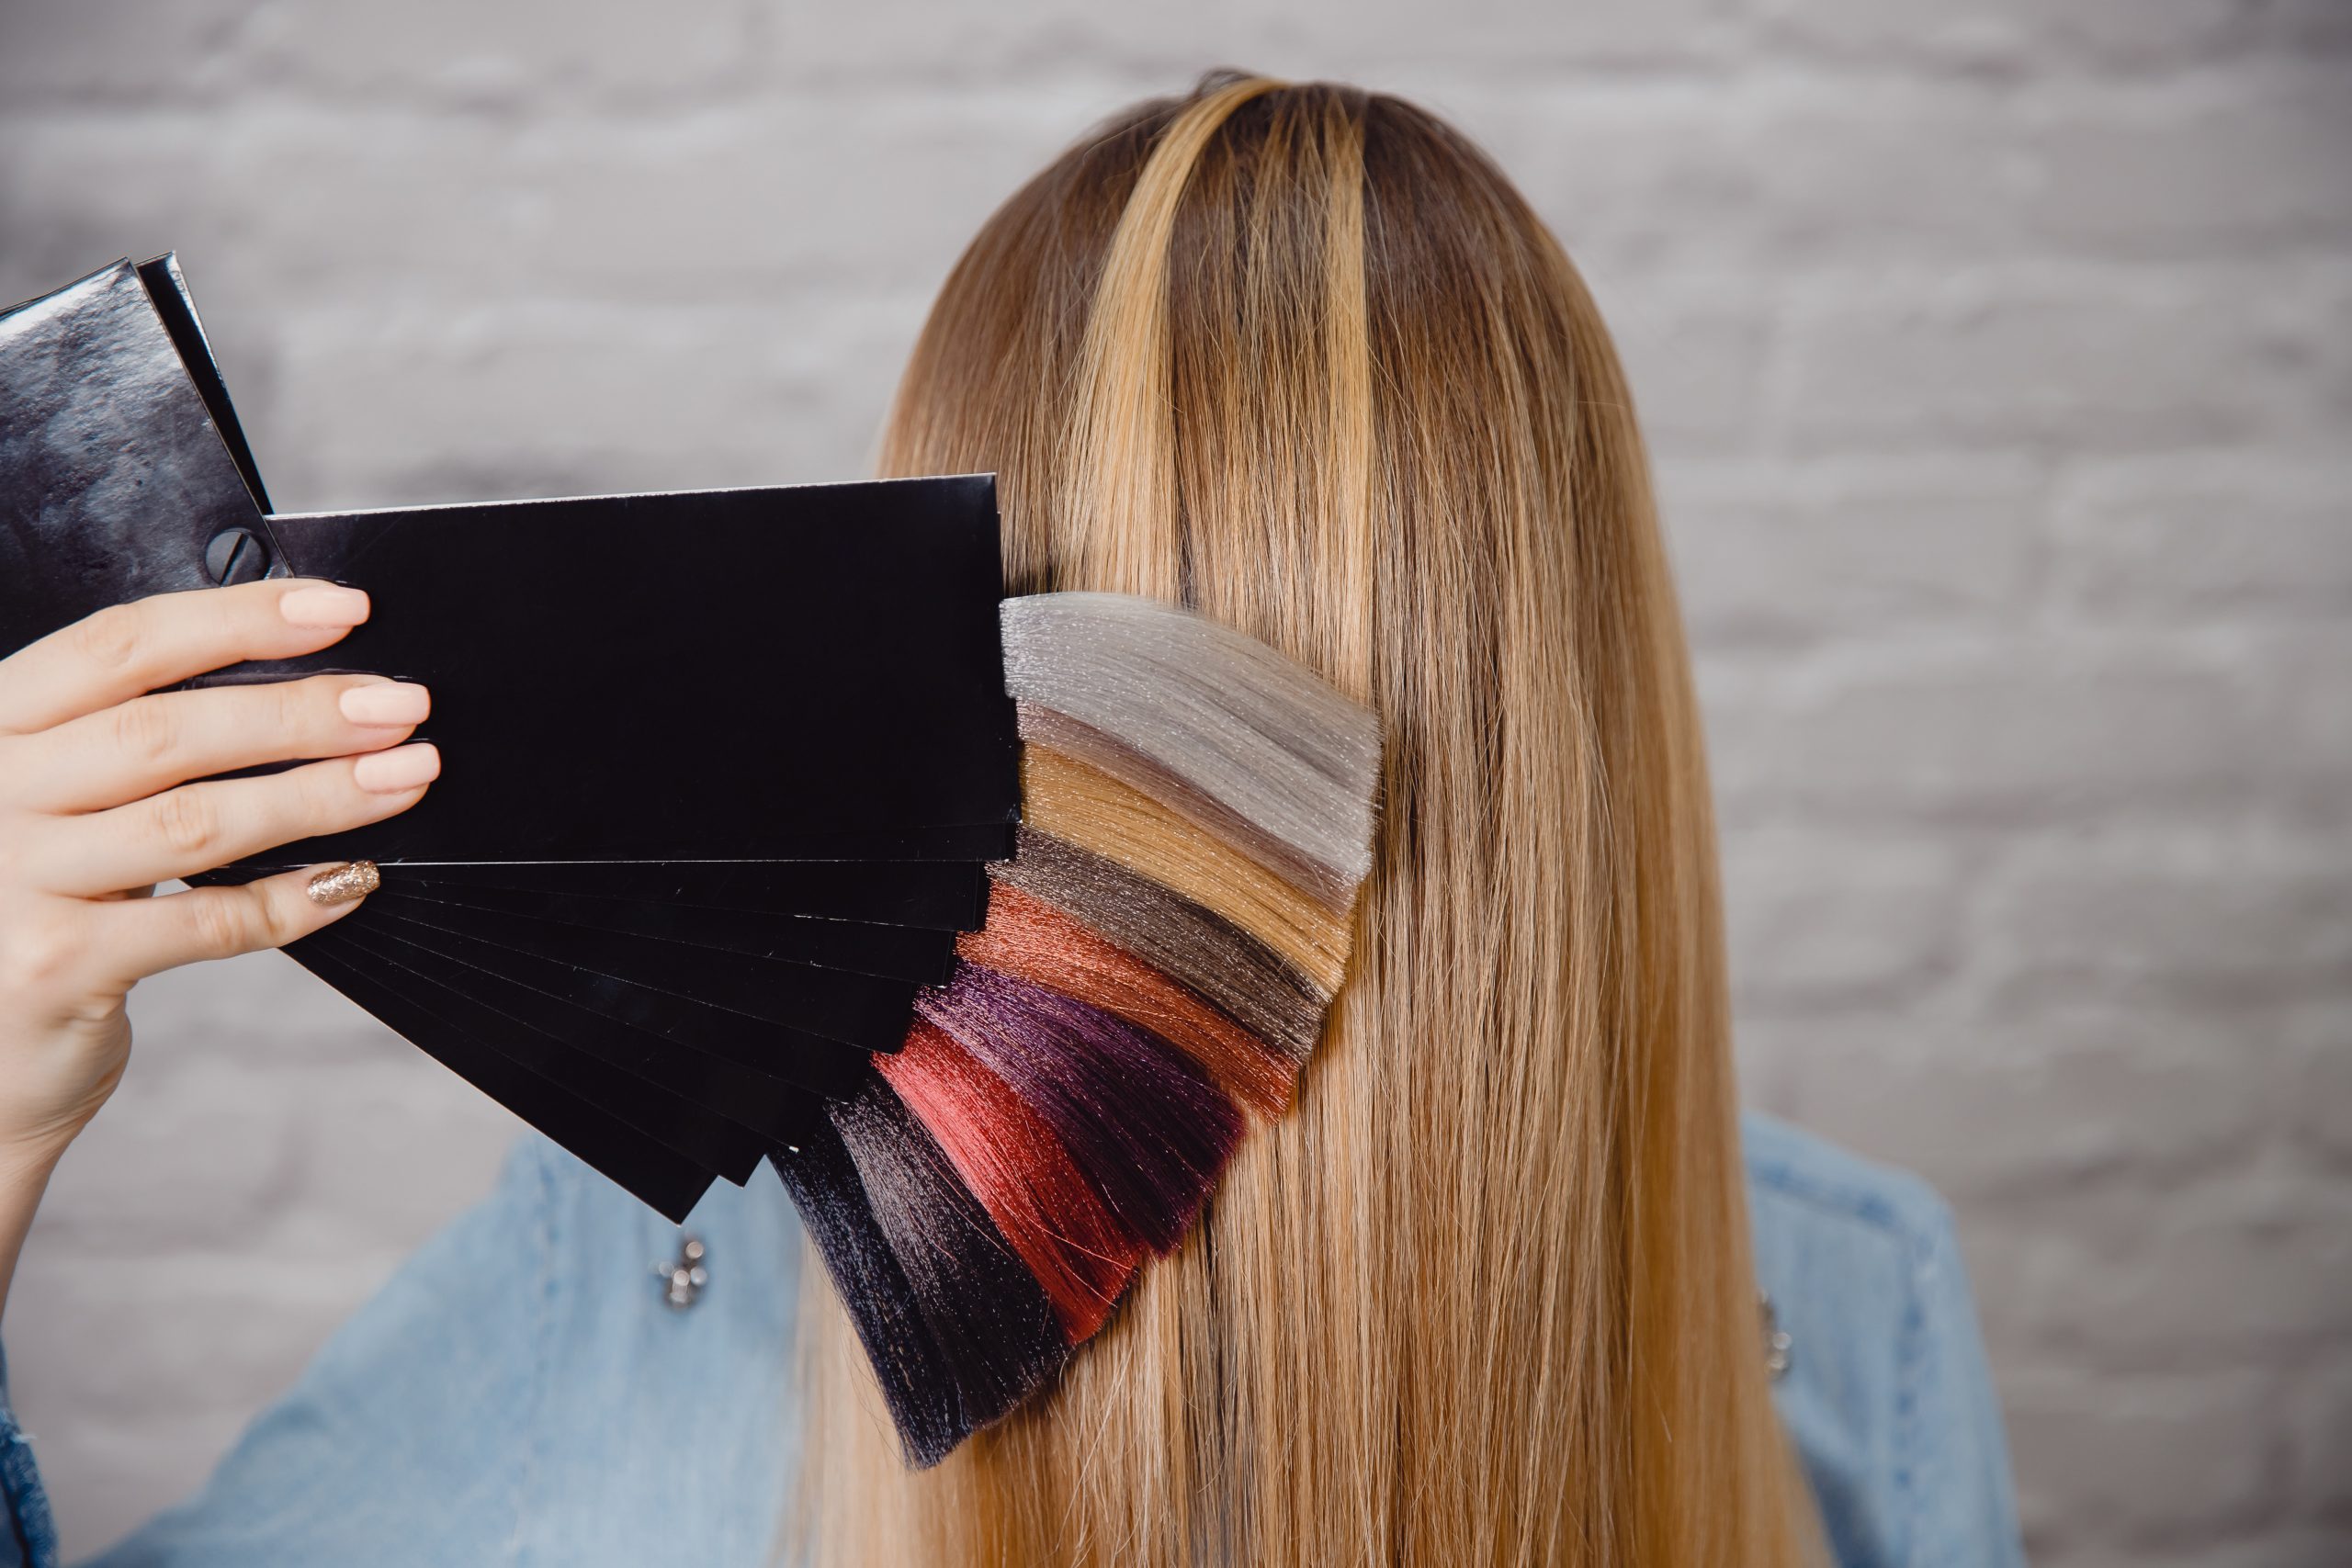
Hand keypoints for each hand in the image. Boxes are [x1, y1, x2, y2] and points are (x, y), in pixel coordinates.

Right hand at [0, 579, 438, 1184]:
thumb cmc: (28, 913)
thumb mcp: (51, 806)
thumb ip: (129, 748)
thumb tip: (302, 692)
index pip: (120, 645)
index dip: (238, 620)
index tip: (341, 611)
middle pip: (167, 728)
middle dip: (302, 711)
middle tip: (401, 706)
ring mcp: (12, 881)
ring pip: (196, 820)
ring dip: (320, 794)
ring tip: (406, 777)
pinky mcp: (53, 967)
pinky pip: (205, 921)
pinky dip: (291, 899)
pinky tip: (351, 881)